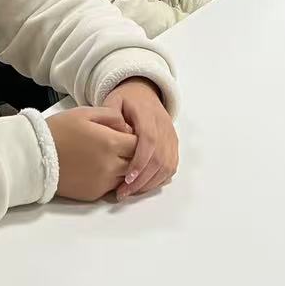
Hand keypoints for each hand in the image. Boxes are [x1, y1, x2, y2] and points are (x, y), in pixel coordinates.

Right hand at [46, 105, 136, 201]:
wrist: (35, 156)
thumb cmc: (59, 131)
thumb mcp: (86, 113)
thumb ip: (112, 116)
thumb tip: (127, 127)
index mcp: (110, 143)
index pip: (140, 144)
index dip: (136, 138)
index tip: (127, 134)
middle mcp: (111, 166)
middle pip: (136, 163)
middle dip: (133, 154)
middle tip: (121, 146)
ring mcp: (103, 182)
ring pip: (127, 177)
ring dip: (124, 168)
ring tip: (109, 157)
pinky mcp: (94, 194)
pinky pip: (112, 186)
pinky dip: (111, 178)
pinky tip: (98, 168)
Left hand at [102, 78, 177, 199]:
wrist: (144, 93)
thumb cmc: (125, 101)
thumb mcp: (113, 101)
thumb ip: (110, 117)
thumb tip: (115, 139)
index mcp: (147, 113)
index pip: (149, 138)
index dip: (140, 160)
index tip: (127, 177)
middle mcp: (163, 124)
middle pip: (159, 156)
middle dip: (142, 178)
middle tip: (124, 192)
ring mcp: (170, 135)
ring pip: (167, 164)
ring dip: (150, 182)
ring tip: (130, 192)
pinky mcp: (173, 144)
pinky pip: (171, 166)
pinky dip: (159, 180)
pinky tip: (143, 186)